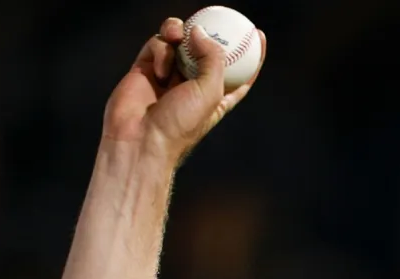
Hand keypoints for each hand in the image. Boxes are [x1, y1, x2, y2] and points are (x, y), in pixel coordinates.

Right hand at [102, 17, 265, 165]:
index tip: (258, 35)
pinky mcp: (146, 67)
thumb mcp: (211, 92)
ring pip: (180, 41)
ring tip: (177, 35)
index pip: (239, 72)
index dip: (251, 54)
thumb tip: (200, 31)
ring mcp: (169, 74)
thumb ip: (213, 58)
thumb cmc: (180, 125)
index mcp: (216, 96)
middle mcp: (193, 84)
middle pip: (207, 50)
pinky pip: (158, 44)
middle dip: (210, 34)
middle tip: (212, 19)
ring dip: (180, 33)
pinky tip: (160, 68)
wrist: (140, 138)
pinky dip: (160, 49)